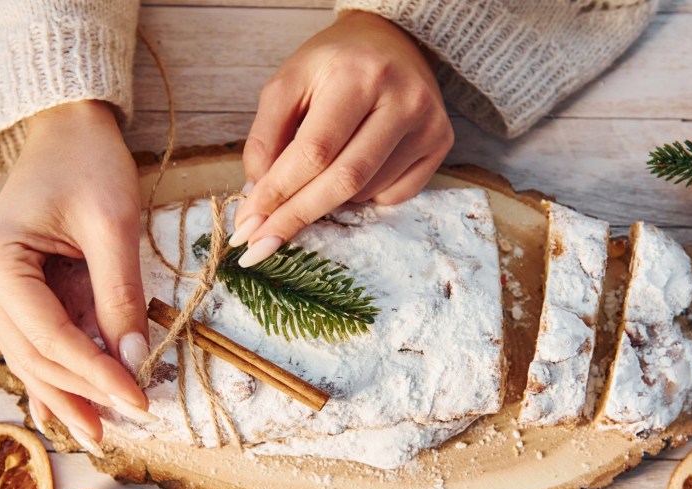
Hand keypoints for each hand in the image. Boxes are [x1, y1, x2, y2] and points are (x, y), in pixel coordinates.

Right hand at [0, 101, 155, 452]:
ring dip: (70, 392)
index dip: (96, 373)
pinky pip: (41, 339)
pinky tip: (67, 411)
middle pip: (37, 354)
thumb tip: (134, 359)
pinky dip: (60, 372)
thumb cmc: (90, 164)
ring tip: (100, 430)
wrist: (70, 130)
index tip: (139, 398)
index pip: (51, 336)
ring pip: (36, 355)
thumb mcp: (113, 226)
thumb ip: (121, 295)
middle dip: (83, 392)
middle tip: (124, 424)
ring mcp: (1, 288)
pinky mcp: (24, 289)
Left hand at [231, 10, 453, 265]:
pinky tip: (353, 171)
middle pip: (344, 180)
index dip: (278, 193)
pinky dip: (363, 197)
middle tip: (262, 244)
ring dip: (328, 201)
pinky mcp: (442, 143)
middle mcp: (402, 99)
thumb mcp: (288, 84)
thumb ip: (265, 138)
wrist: (391, 41)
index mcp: (357, 75)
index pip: (314, 151)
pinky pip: (394, 195)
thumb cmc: (333, 65)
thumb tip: (258, 198)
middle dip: (297, 216)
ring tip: (313, 180)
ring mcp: (428, 124)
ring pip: (366, 192)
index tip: (249, 226)